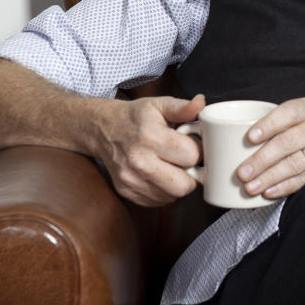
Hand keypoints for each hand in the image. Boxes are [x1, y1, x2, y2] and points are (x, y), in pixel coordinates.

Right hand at [91, 93, 206, 206]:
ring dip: (178, 183)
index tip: (192, 145)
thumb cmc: (135, 117)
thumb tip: (201, 103)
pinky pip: (158, 201)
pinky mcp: (126, 191)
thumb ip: (182, 107)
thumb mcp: (159, 104)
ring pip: (172, 196)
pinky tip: (160, 174)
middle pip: (183, 185)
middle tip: (185, 160)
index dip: (198, 151)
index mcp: (150, 136)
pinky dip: (164, 191)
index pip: (191, 156)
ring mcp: (130, 179)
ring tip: (171, 165)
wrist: (103, 129)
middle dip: (191, 173)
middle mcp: (138, 161)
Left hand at [236, 98, 304, 199]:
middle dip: (262, 160)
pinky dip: (286, 187)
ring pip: (296, 164)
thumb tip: (238, 138)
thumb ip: (280, 121)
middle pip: (288, 143)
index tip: (250, 137)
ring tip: (250, 186)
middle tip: (242, 172)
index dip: (269, 124)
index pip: (288, 113)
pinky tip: (269, 192)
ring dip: (270, 177)